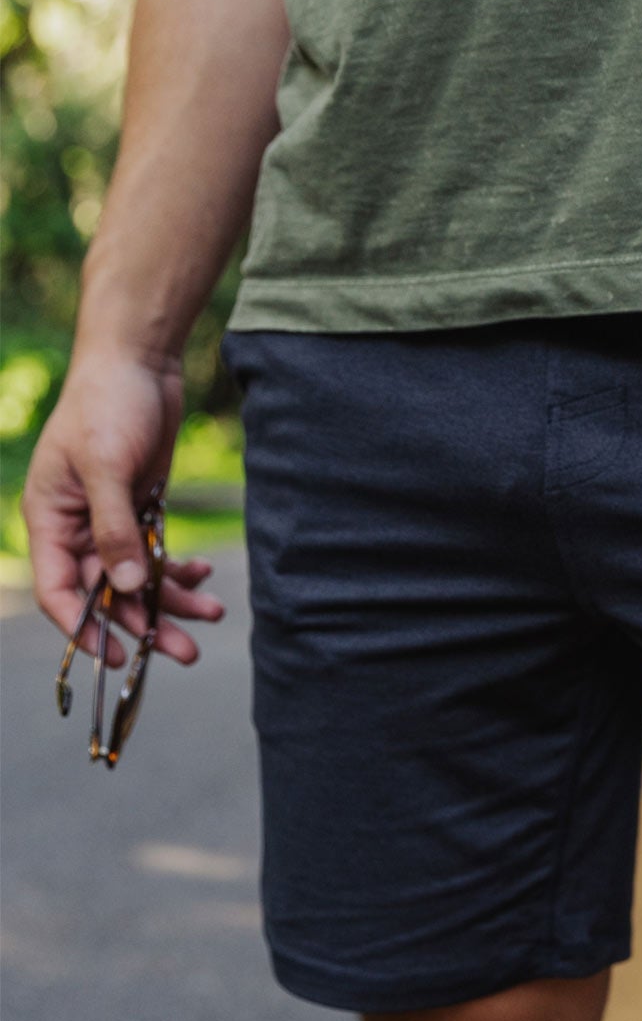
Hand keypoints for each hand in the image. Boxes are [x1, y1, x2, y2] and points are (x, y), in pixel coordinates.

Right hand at [20, 346, 225, 667]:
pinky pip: (159, 554)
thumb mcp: (107, 466)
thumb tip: (125, 587)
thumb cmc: (108, 404)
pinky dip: (180, 569)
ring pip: (139, 578)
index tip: (117, 659)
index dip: (85, 629)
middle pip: (107, 594)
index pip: (59, 591)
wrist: (140, 361)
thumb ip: (115, 529)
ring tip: (212, 613)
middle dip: (145, 623)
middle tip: (186, 653)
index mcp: (50, 520)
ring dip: (173, 600)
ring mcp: (112, 522)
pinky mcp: (143, 510)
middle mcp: (78, 529)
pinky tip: (204, 576)